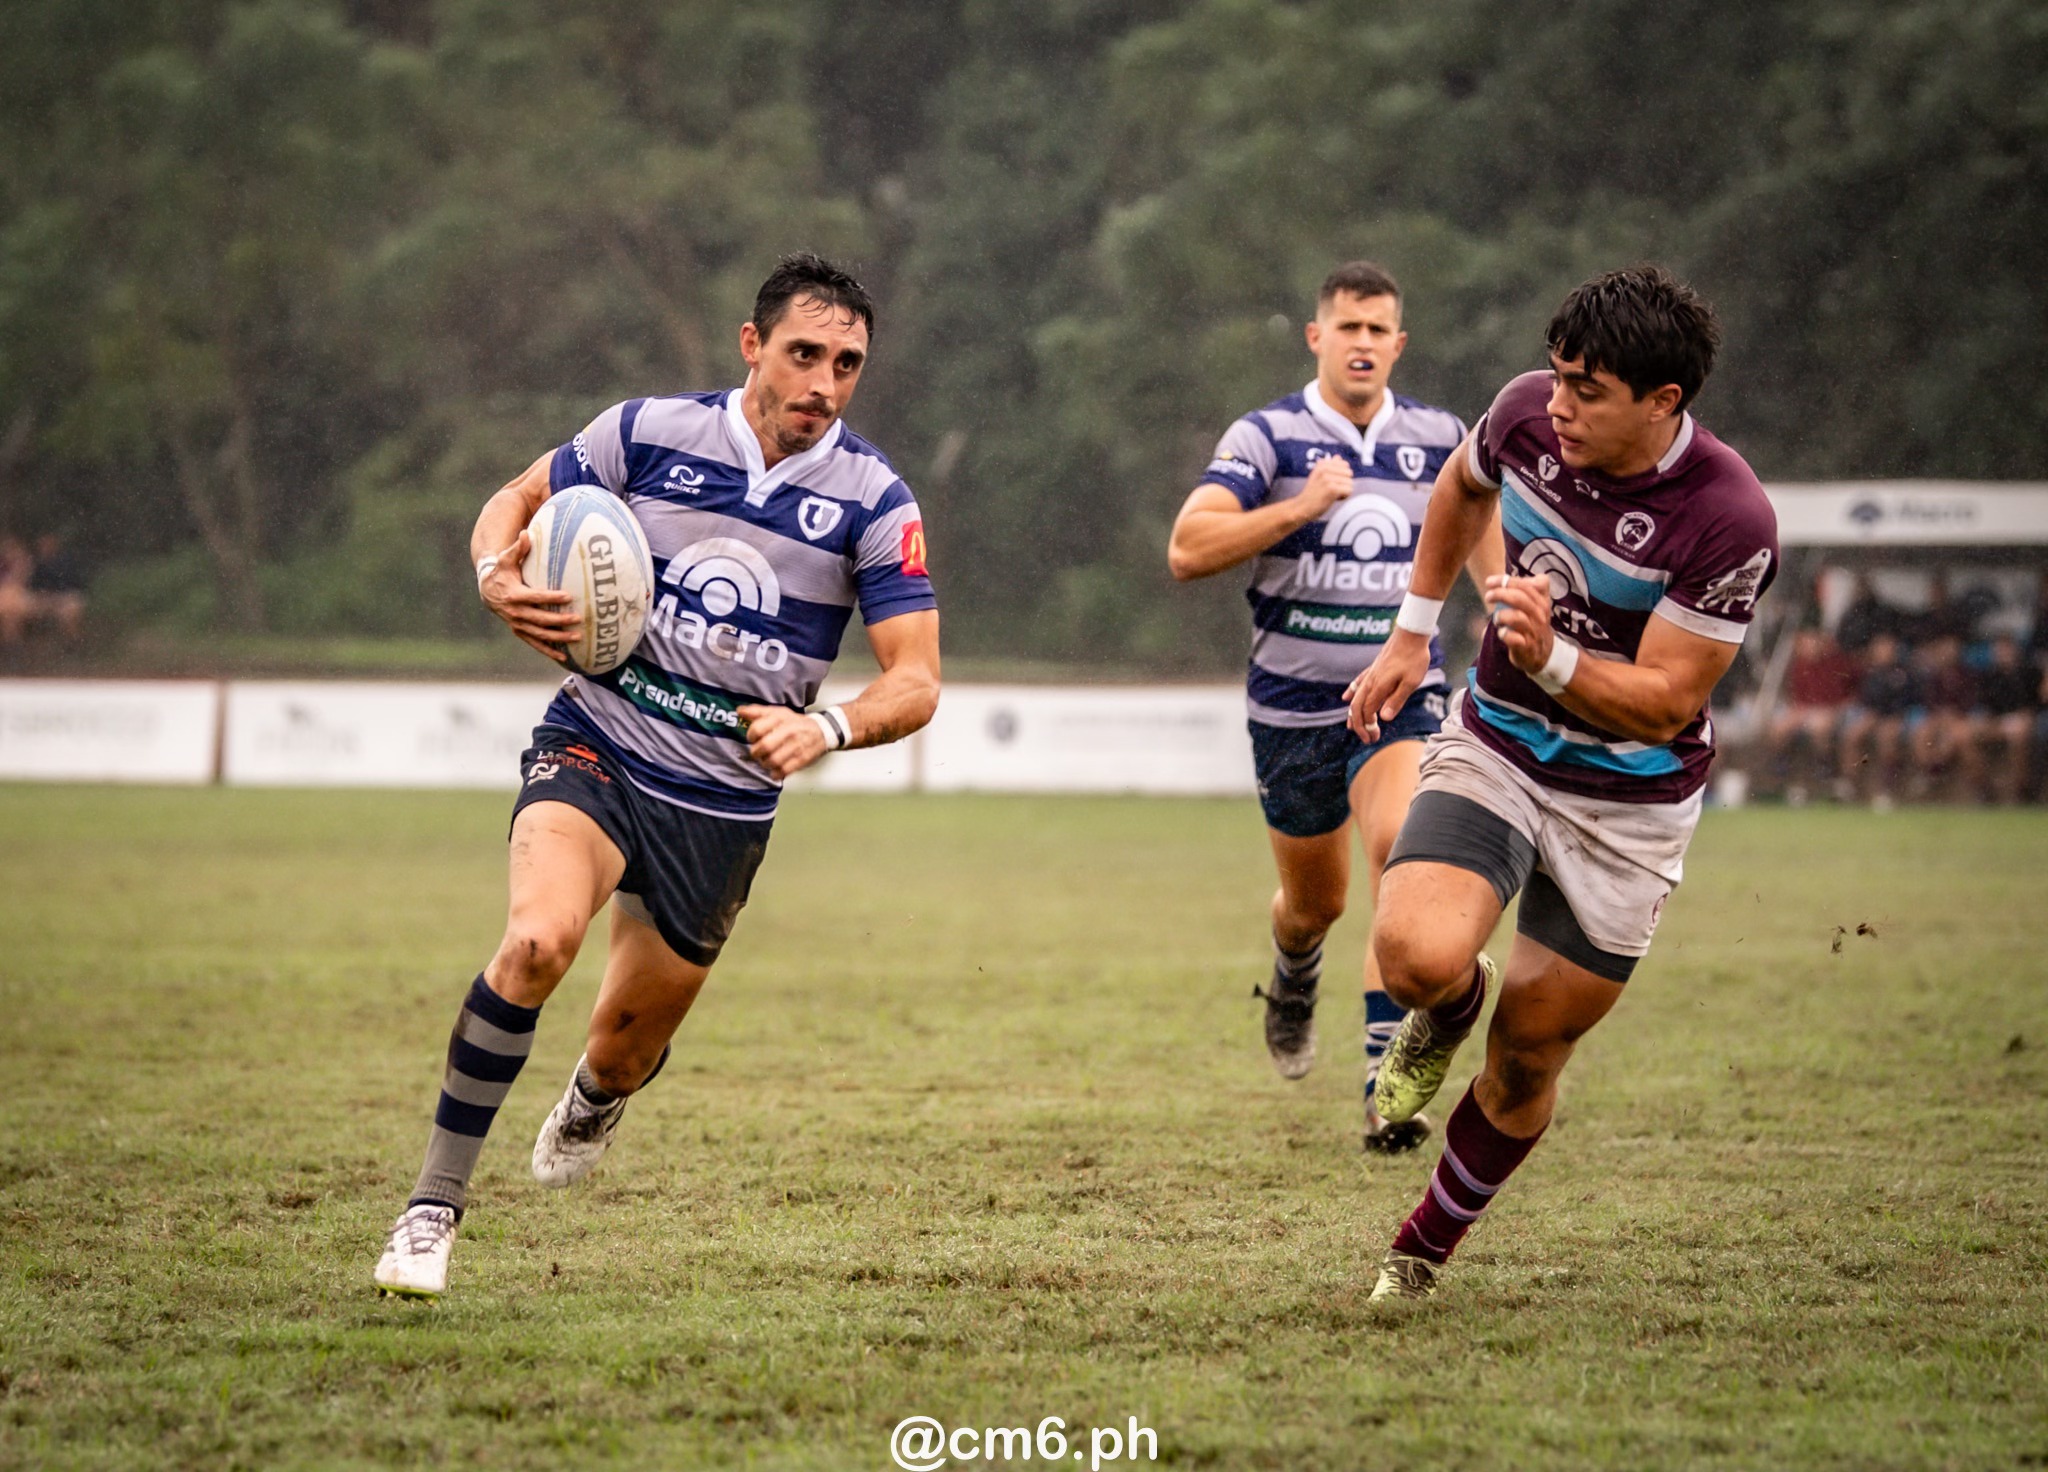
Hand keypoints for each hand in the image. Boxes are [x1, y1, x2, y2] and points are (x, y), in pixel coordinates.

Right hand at [478, 529, 579, 662]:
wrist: (487, 589)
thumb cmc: (502, 570)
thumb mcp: (506, 558)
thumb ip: (518, 548)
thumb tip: (526, 533)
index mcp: (514, 594)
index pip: (535, 597)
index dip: (551, 597)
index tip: (568, 596)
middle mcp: (515, 612)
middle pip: (540, 619)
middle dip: (559, 620)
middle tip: (578, 618)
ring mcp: (517, 624)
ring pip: (540, 634)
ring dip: (558, 637)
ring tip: (577, 637)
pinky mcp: (520, 631)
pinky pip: (535, 644)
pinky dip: (549, 651)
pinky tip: (564, 657)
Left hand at [737, 704, 829, 778]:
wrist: (821, 731)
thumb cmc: (795, 722)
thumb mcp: (778, 712)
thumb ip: (757, 712)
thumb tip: (739, 711)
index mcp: (780, 719)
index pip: (757, 729)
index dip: (750, 736)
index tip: (752, 739)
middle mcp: (788, 732)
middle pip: (764, 747)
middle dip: (756, 753)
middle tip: (757, 753)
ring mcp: (796, 746)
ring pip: (773, 760)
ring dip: (765, 764)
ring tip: (766, 761)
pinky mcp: (802, 759)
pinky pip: (784, 770)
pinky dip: (775, 773)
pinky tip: (774, 770)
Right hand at [1297, 453, 1354, 518]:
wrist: (1302, 507)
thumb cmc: (1312, 493)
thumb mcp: (1318, 476)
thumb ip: (1329, 465)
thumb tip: (1338, 457)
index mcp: (1322, 464)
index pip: (1345, 465)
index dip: (1341, 475)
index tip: (1330, 482)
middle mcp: (1324, 469)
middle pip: (1349, 473)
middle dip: (1343, 483)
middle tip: (1330, 489)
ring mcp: (1328, 478)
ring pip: (1350, 483)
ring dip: (1343, 491)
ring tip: (1330, 495)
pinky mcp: (1332, 489)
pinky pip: (1349, 490)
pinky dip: (1343, 497)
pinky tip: (1333, 499)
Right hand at [1345, 630, 1430, 741]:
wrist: (1411, 634)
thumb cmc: (1414, 658)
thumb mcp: (1411, 682)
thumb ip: (1397, 700)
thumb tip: (1383, 718)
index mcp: (1379, 687)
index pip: (1367, 713)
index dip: (1367, 727)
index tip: (1374, 739)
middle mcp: (1370, 682)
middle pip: (1357, 708)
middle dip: (1359, 726)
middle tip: (1367, 739)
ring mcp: (1370, 674)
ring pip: (1355, 697)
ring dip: (1353, 714)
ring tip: (1351, 727)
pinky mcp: (1373, 668)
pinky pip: (1358, 683)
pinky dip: (1351, 693)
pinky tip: (1345, 697)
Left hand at [1482, 573, 1555, 675]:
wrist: (1542, 653)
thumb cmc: (1533, 624)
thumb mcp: (1535, 604)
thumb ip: (1525, 589)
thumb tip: (1503, 580)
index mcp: (1541, 601)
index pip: (1528, 585)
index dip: (1508, 580)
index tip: (1490, 581)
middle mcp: (1539, 615)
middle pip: (1520, 599)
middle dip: (1500, 594)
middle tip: (1488, 597)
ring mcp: (1534, 631)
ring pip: (1518, 618)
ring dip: (1502, 615)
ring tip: (1496, 618)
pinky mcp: (1526, 647)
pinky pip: (1514, 639)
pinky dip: (1504, 634)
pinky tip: (1501, 633)